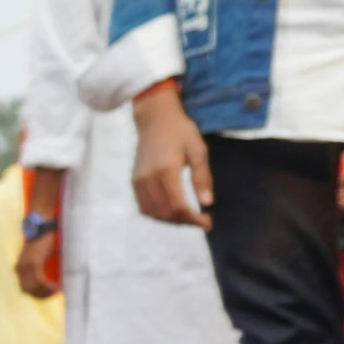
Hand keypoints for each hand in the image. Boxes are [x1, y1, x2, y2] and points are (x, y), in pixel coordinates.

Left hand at [15, 233, 58, 297]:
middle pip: (28, 290)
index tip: (48, 296)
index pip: (25, 288)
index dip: (36, 294)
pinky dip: (48, 287)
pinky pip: (39, 281)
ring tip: (57, 292)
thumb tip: (48, 280)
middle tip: (54, 295)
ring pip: (33, 288)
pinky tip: (57, 288)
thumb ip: (39, 267)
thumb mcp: (38, 256)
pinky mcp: (33, 263)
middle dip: (41, 296)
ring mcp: (25, 267)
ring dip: (46, 292)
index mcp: (19, 268)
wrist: (41, 226)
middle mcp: (19, 269)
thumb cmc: (43, 240)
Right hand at [132, 84, 211, 228]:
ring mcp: (138, 182)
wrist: (154, 120)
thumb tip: (207, 203)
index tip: (208, 223)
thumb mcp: (198, 150)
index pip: (178, 206)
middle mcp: (148, 179)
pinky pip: (145, 207)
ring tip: (189, 217)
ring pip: (154, 213)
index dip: (194, 219)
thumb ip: (202, 177)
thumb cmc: (180, 132)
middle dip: (185, 222)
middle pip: (166, 213)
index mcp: (166, 170)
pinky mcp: (134, 182)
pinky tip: (172, 211)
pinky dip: (159, 215)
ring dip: (172, 221)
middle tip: (202, 221)